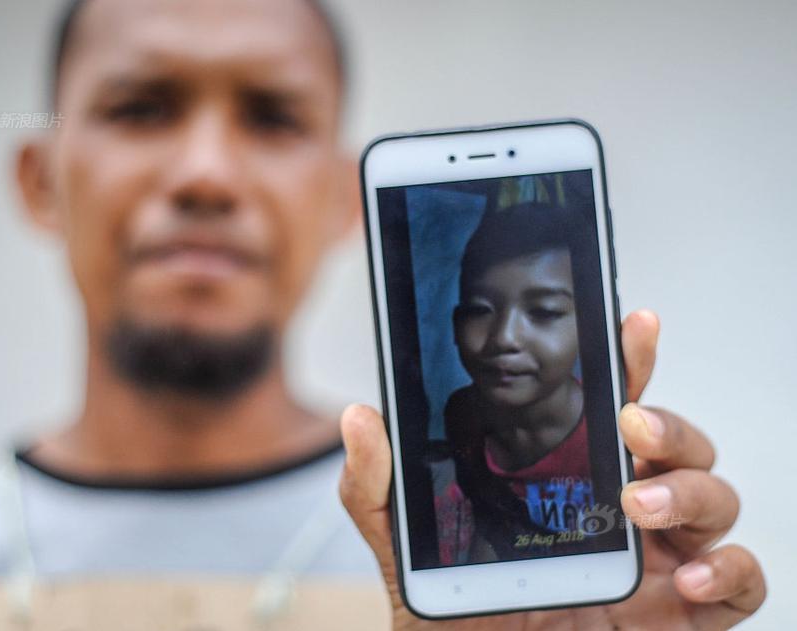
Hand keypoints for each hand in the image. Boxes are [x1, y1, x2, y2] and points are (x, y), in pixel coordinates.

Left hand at [340, 310, 765, 629]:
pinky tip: (688, 577)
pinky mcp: (681, 615)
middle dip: (668, 425)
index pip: (609, 408)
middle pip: (678, 446)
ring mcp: (655, 562)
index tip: (631, 324)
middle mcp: (620, 513)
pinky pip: (740, 582)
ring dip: (693, 489)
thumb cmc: (453, 614)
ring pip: (716, 498)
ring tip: (639, 505)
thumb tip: (360, 417)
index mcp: (567, 481)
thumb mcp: (403, 546)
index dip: (628, 364)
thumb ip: (376, 484)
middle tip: (630, 426)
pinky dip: (731, 570)